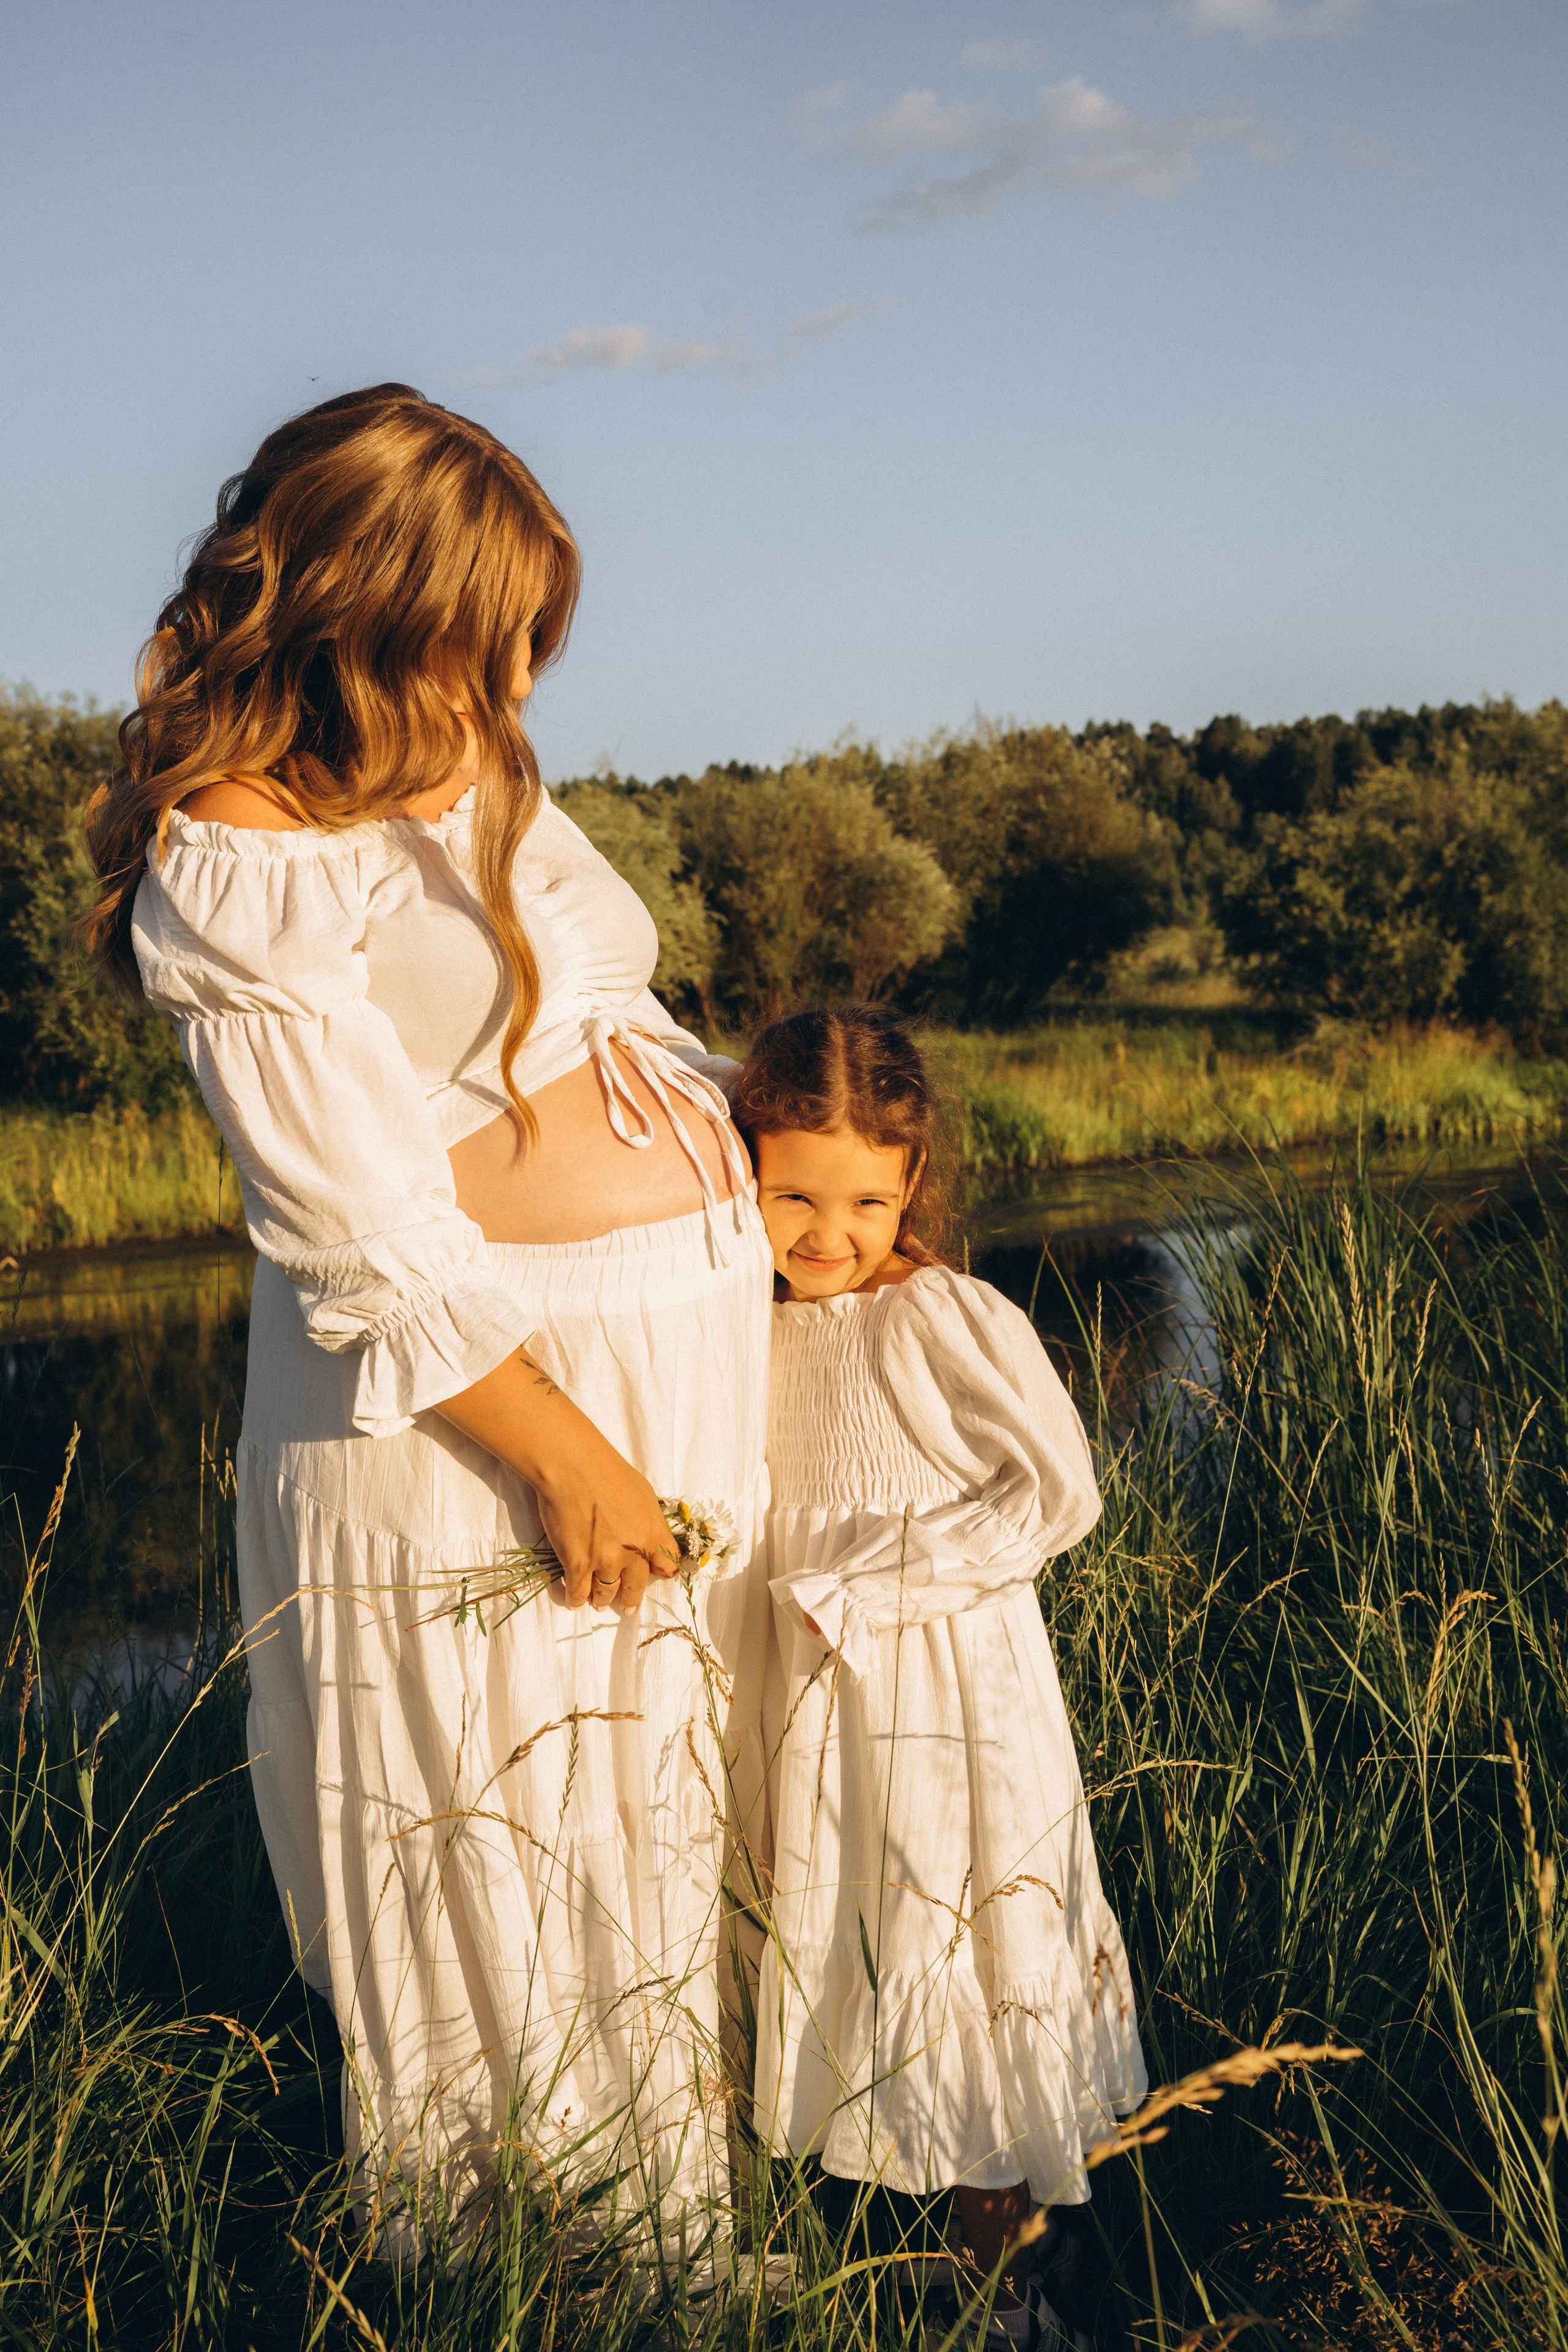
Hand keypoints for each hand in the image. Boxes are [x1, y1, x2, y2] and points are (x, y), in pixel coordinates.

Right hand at [534, 1430, 679, 1613]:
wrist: (573, 1466)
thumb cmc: (607, 1470)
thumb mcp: (643, 1493)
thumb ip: (649, 1520)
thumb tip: (648, 1535)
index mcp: (653, 1533)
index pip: (668, 1566)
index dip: (660, 1573)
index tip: (654, 1577)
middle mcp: (634, 1553)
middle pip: (637, 1587)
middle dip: (630, 1598)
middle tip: (626, 1605)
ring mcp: (605, 1561)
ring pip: (606, 1594)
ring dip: (602, 1599)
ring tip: (598, 1602)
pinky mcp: (578, 1565)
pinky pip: (578, 1593)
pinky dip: (575, 1599)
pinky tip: (573, 1599)